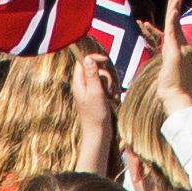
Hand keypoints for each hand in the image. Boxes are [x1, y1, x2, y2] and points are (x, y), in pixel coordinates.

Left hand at [70, 47, 122, 175]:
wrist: (98, 133)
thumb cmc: (96, 115)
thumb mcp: (95, 92)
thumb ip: (92, 74)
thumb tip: (87, 57)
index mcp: (78, 82)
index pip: (83, 61)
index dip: (94, 58)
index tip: (105, 61)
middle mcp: (83, 85)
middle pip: (96, 69)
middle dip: (105, 75)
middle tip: (108, 88)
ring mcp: (90, 91)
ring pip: (103, 78)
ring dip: (110, 84)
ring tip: (111, 96)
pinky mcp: (97, 97)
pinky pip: (106, 87)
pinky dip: (111, 91)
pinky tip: (113, 99)